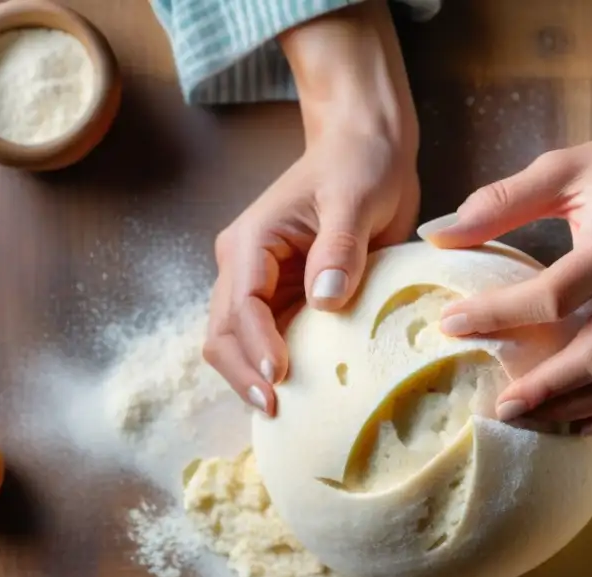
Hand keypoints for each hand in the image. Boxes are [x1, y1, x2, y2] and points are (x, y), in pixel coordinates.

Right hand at [205, 1, 418, 415]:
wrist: (366, 149)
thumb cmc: (360, 164)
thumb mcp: (355, 199)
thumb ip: (340, 248)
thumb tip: (324, 301)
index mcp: (252, 242)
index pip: (241, 305)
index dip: (256, 345)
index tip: (278, 378)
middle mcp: (245, 267)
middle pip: (224, 333)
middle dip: (244, 373)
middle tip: (277, 409)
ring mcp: (261, 286)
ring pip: (239, 344)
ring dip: (254, 377)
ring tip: (286, 413)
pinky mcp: (285, 298)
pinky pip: (270, 342)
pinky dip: (276, 369)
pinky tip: (299, 395)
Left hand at [425, 79, 591, 432]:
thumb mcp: (567, 169)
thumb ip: (502, 200)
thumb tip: (437, 233)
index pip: (551, 296)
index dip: (497, 315)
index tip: (451, 325)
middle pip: (591, 356)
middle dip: (542, 387)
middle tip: (498, 406)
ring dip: (577, 408)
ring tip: (532, 421)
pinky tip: (584, 425)